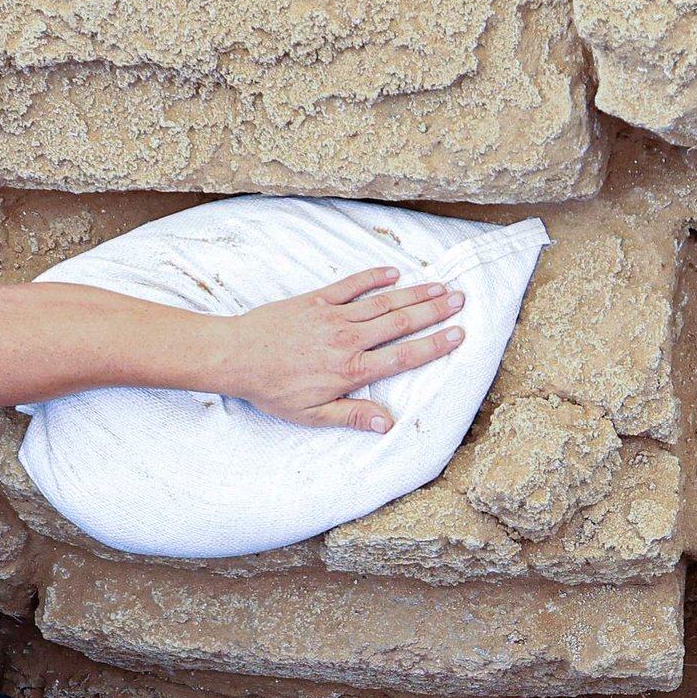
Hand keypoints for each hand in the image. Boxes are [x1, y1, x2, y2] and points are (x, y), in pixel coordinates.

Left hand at [212, 271, 464, 431]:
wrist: (236, 355)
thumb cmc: (272, 389)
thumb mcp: (312, 415)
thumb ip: (352, 416)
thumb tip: (388, 424)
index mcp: (351, 370)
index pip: (403, 356)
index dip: (434, 345)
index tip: (459, 334)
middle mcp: (348, 339)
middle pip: (401, 322)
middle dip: (434, 311)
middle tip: (461, 300)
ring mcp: (333, 316)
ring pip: (382, 302)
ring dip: (414, 293)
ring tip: (440, 286)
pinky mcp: (316, 299)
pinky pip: (351, 285)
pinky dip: (374, 277)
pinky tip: (394, 273)